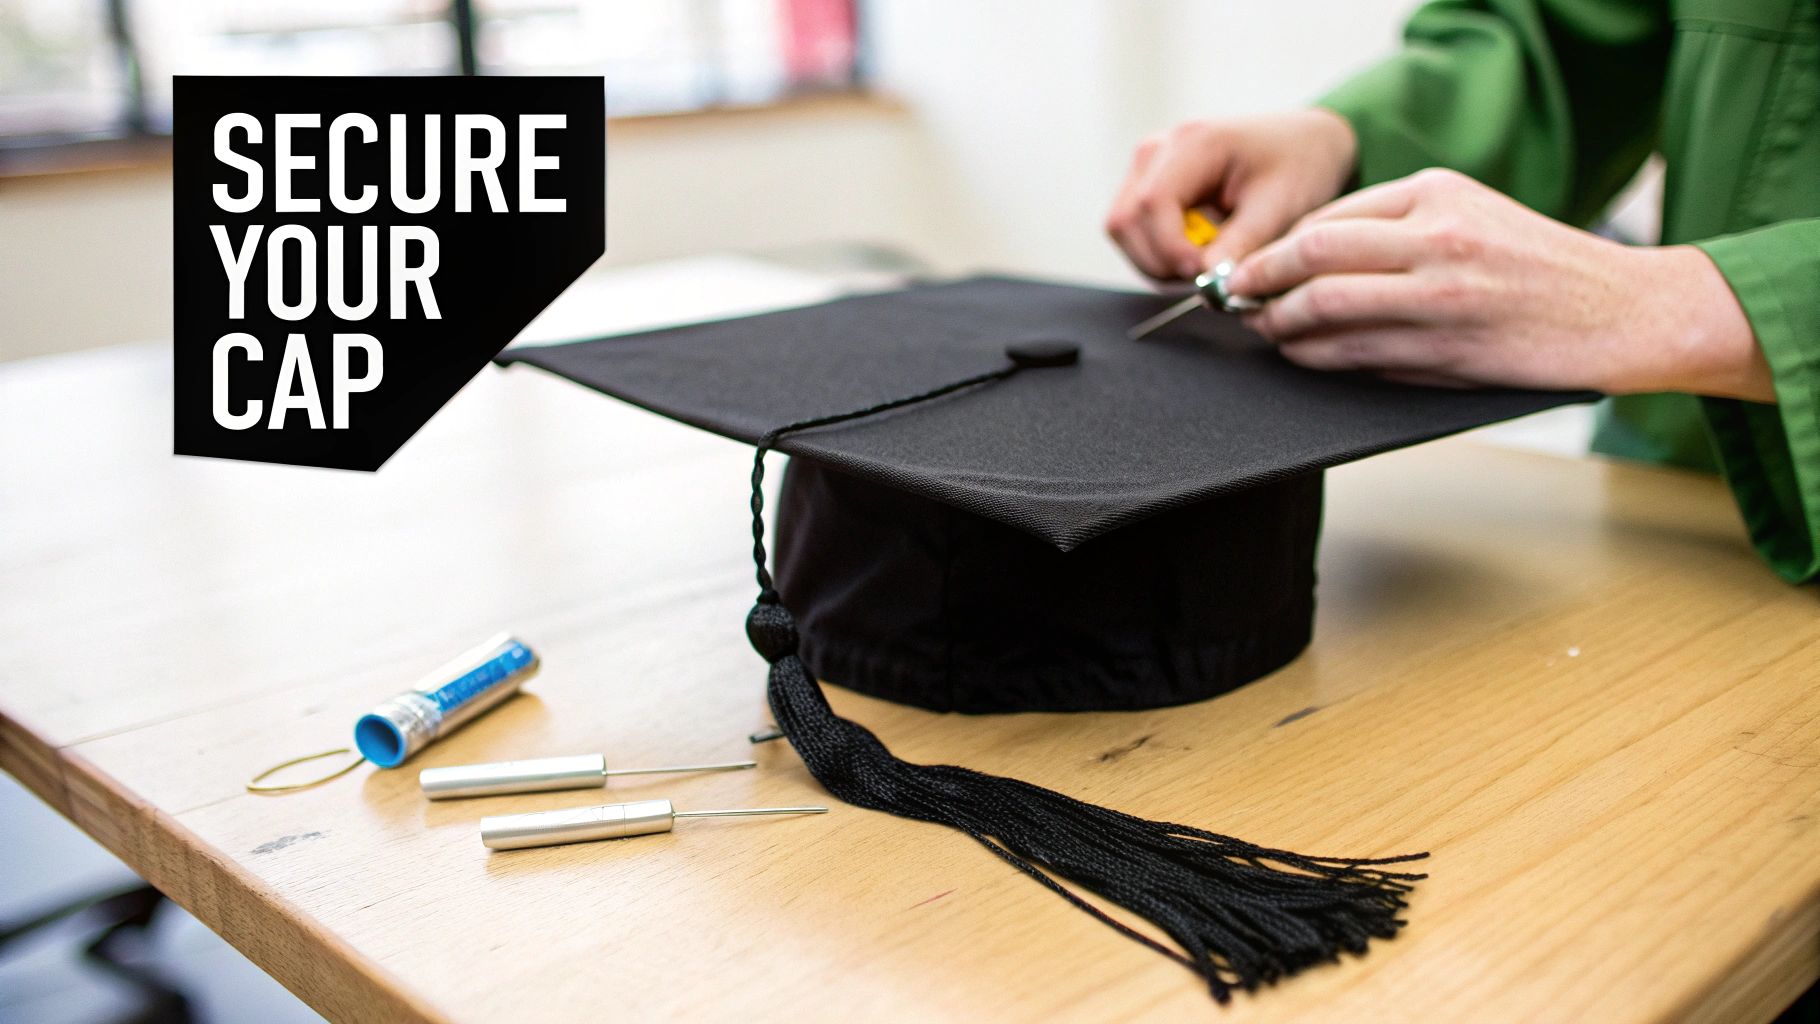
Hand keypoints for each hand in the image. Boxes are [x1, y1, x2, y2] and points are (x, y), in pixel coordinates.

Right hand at [1105, 110, 1357, 281]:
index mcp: (1193, 142)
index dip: (1170, 249)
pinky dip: (1159, 254)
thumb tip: (1209, 285)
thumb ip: (1242, 245)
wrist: (1301, 144)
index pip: (1152, 203)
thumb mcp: (1280, 207)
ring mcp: (1145, 167)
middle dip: (1162, 262)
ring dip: (1158, 261)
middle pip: (1126, 221)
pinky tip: (1196, 254)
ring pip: (1122, 230)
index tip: (1203, 276)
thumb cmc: (1297, 166)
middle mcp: (1156, 150)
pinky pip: (1132, 231)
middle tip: (1208, 278)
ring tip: (1205, 265)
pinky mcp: (1145, 186)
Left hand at [1227, 168, 1773, 401]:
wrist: (1625, 312)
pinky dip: (1318, 358)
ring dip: (1281, 326)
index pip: (1330, 217)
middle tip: (1237, 298)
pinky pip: (1359, 355)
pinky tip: (1304, 357)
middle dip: (1260, 281)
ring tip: (1265, 332)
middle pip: (1313, 255)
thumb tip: (1308, 253)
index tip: (1252, 266)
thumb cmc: (1544, 266)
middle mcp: (1437, 238)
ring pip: (1326, 309)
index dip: (1277, 247)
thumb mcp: (1474, 213)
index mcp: (1439, 194)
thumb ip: (1397, 226)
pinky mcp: (1449, 351)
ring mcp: (1441, 297)